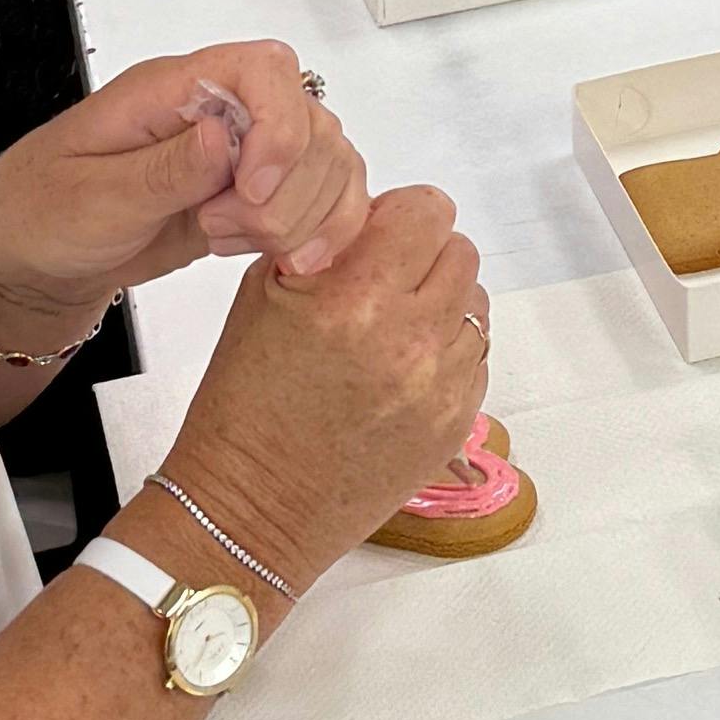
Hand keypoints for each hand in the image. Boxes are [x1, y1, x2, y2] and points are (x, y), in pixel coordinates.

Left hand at [0, 46, 376, 339]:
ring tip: (241, 242)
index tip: (252, 190)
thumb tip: (225, 136)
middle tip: (223, 228)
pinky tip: (291, 258)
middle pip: (312, 120)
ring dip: (304, 215)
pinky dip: (325, 229)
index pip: (265, 70)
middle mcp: (219, 111)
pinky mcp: (254, 197)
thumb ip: (160, 172)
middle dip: (288, 190)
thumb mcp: (87, 199)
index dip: (280, 128)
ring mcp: (242, 155)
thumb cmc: (39, 215)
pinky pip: (323, 197)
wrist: (27, 260)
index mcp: (174, 90)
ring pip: (328, 160)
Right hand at [168, 179, 493, 596]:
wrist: (252, 506)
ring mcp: (440, 385)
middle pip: (460, 253)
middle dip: (423, 257)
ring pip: (475, 305)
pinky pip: (475, 359)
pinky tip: (400, 372)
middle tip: (386, 281)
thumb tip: (371, 216)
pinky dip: (446, 354)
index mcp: (355, 298)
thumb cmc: (245, 407)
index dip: (404, 215)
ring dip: (440, 305)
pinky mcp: (455, 423)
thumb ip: (326, 244)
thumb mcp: (263, 297)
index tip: (385, 232)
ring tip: (392, 332)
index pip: (427, 212)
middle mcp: (409, 339)